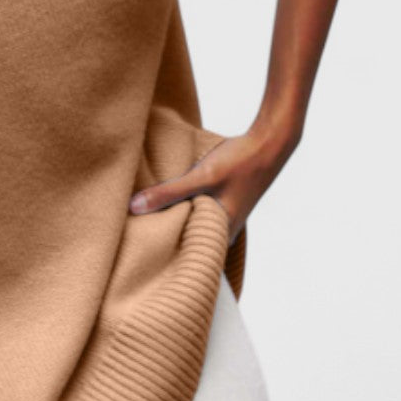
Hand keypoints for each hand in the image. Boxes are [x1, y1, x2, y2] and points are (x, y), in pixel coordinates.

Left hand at [128, 120, 300, 240]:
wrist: (269, 142)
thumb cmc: (240, 162)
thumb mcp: (201, 177)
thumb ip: (169, 193)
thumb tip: (134, 208)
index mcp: (220, 234)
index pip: (186, 258)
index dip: (162, 257)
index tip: (137, 253)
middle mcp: (222, 230)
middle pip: (185, 242)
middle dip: (162, 239)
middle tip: (131, 237)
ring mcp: (221, 216)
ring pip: (188, 225)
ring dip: (170, 220)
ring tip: (140, 220)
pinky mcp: (219, 202)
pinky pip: (193, 211)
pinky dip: (179, 207)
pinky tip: (162, 201)